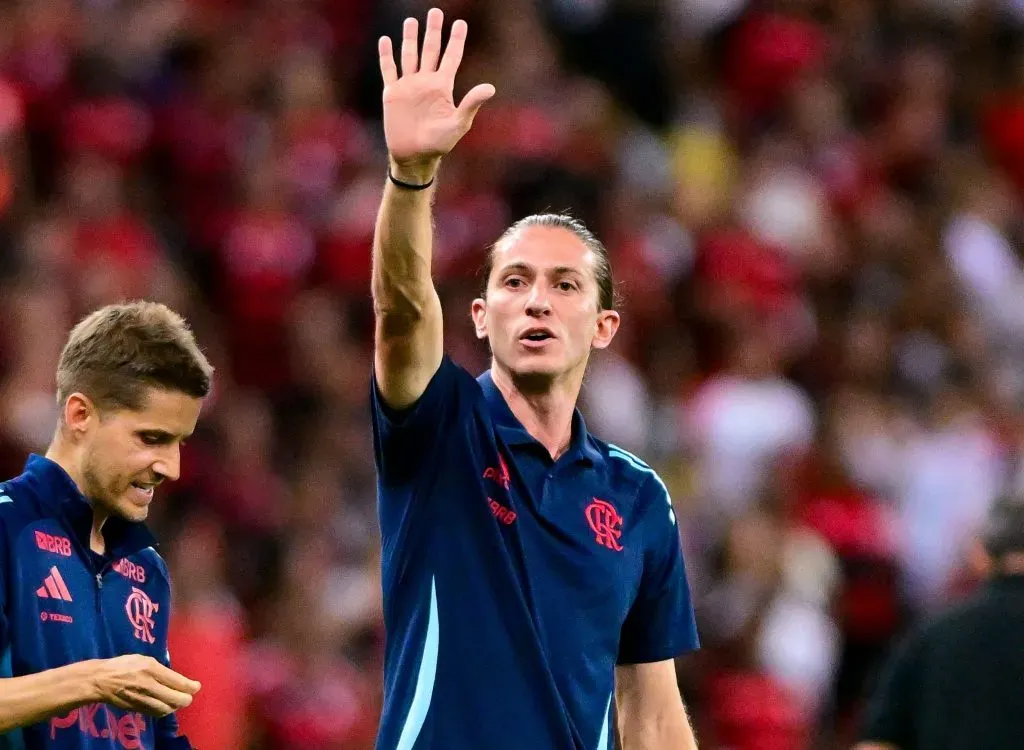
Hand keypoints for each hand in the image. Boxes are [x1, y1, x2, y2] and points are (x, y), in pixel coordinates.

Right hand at [88, 655, 199, 717]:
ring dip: (175, 706)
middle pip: (175, 699)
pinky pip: (155, 713)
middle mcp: (149, 685)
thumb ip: (160, 668)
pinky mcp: (136, 708)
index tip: (196, 686)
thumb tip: (175, 678)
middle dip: (186, 699)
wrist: (100, 680)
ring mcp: (142, 698)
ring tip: (178, 701)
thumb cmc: (122, 665)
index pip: (178, 682)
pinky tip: (166, 706)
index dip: (191, 686)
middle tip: (189, 696)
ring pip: (166, 709)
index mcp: (152, 669)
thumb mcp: (143, 659)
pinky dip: (164, 710)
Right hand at [379, 7, 494, 182]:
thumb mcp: (458, 124)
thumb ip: (471, 103)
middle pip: (430, 50)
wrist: (414, 156)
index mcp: (443, 87)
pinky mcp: (392, 93)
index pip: (451, 57)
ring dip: (410, 38)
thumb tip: (490, 88)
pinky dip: (387, 55)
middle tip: (436, 12)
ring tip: (411, 21)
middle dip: (433, 31)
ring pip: (410, 55)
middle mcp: (426, 82)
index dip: (456, 40)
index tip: (460, 23)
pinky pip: (389, 70)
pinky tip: (386, 41)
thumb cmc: (439, 144)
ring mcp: (409, 86)